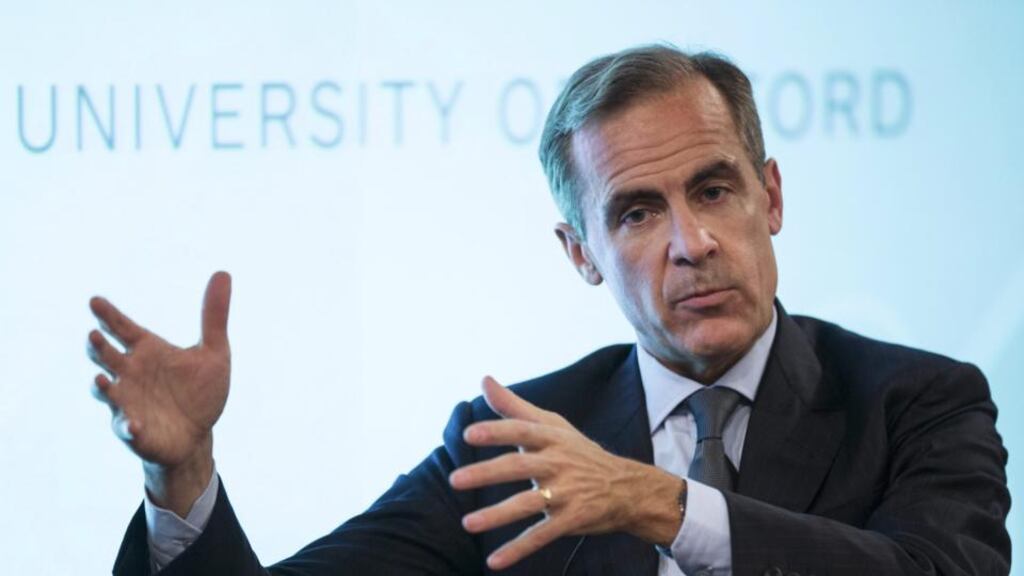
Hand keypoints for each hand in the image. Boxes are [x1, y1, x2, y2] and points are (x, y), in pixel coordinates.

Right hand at [87, 272, 231, 511]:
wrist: (198, 435)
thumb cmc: (200, 392)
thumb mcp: (215, 353)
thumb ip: (215, 316)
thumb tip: (223, 273)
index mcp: (148, 351)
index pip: (123, 328)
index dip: (109, 315)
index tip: (95, 300)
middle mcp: (131, 373)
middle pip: (106, 356)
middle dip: (98, 347)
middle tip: (95, 335)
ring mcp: (127, 401)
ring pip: (106, 391)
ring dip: (103, 386)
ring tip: (103, 381)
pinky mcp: (133, 430)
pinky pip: (125, 427)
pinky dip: (127, 426)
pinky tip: (134, 424)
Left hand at [449, 377, 682, 569]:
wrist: (625, 487)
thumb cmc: (579, 452)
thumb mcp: (552, 425)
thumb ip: (514, 406)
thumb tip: (484, 379)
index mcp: (551, 438)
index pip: (521, 430)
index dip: (496, 431)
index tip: (469, 434)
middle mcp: (557, 463)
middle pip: (519, 466)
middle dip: (486, 473)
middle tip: (454, 480)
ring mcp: (565, 493)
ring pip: (527, 504)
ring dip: (497, 515)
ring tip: (467, 523)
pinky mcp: (571, 519)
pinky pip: (541, 535)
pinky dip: (518, 549)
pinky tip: (493, 561)